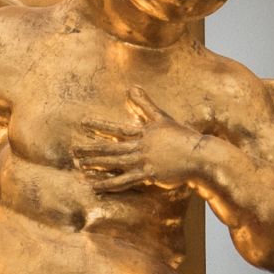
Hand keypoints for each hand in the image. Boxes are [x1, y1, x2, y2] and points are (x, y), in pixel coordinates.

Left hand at [74, 95, 203, 200]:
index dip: (100, 125)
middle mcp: (141, 145)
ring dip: (96, 165)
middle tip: (73, 151)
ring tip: (80, 167)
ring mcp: (144, 160)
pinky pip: (125, 180)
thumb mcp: (163, 118)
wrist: (200, 155)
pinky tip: (95, 187)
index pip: (118, 128)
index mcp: (144, 132)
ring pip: (115, 162)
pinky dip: (109, 184)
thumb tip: (132, 87)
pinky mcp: (149, 174)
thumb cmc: (183, 137)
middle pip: (111, 146)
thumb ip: (146, 104)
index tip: (83, 123)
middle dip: (91, 148)